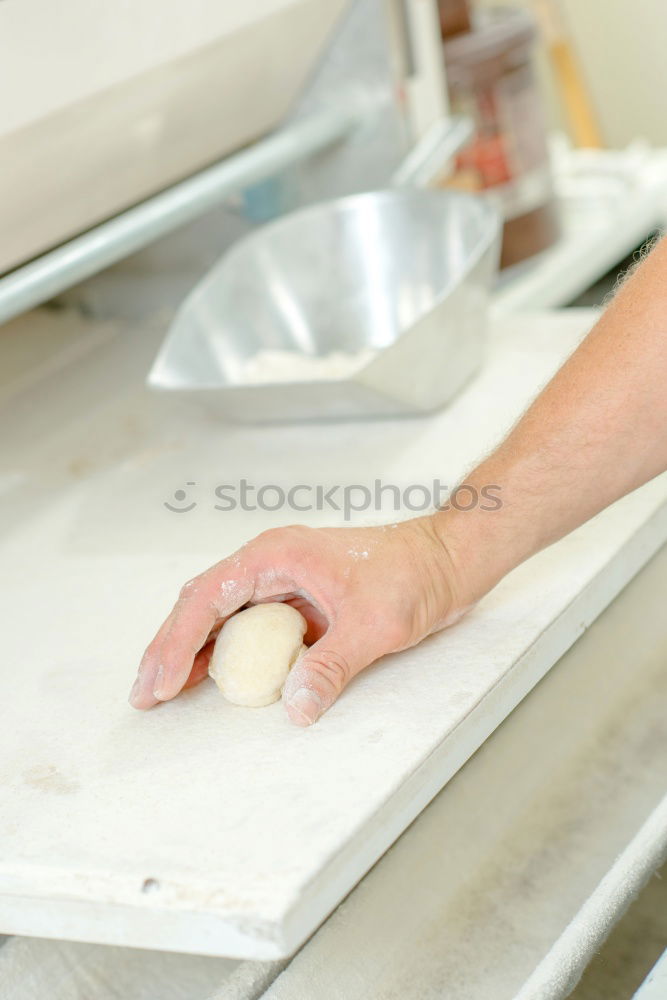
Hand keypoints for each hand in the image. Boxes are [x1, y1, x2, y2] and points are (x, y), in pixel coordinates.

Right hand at [128, 516, 463, 725]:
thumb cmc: (415, 574)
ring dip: (190, 651)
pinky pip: (248, 627)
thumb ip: (332, 665)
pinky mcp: (297, 601)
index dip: (176, 642)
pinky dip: (224, 652)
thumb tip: (296, 709)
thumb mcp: (375, 624)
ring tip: (162, 690)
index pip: (208, 597)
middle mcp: (271, 564)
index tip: (159, 681)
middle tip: (145, 692)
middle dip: (169, 648)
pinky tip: (210, 678)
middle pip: (202, 604)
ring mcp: (282, 581)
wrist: (447, 560)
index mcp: (277, 555)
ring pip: (220, 615)